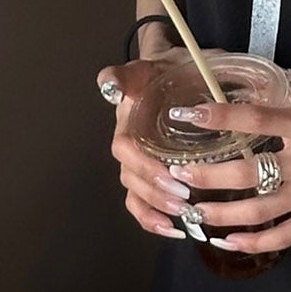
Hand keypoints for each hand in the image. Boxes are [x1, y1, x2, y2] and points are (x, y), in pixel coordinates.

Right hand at [96, 58, 200, 242]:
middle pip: (129, 171)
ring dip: (155, 206)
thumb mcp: (162, 61)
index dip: (141, 160)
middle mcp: (128, 140)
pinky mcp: (148, 176)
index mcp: (128, 115)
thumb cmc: (174, 68)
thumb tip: (108, 83)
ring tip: (181, 214)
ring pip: (135, 190)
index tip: (166, 168)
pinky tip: (174, 230)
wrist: (181, 72)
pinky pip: (141, 203)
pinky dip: (152, 220)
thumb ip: (135, 73)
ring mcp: (137, 161)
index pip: (124, 143)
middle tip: (182, 195)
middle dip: (154, 186)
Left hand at [157, 84, 290, 253]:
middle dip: (204, 176)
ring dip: (220, 213)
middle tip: (175, 175)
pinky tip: (229, 241)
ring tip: (193, 212)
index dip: (214, 117)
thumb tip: (251, 95)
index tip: (184, 116)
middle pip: (244, 173)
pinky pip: (284, 235)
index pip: (251, 119)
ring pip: (257, 210)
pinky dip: (254, 242)